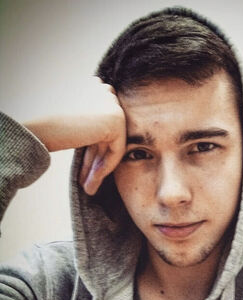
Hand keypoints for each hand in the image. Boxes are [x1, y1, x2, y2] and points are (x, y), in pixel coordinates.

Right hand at [24, 77, 126, 194]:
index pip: (94, 125)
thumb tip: (90, 147)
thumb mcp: (67, 129)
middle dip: (93, 163)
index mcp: (88, 88)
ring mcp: (111, 104)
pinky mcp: (116, 119)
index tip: (80, 169)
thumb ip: (81, 132)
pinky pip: (116, 149)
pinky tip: (93, 182)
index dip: (88, 151)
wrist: (45, 126)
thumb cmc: (45, 128)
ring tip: (88, 189)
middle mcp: (101, 91)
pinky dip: (105, 167)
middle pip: (102, 137)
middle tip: (85, 183)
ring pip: (109, 145)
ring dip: (98, 170)